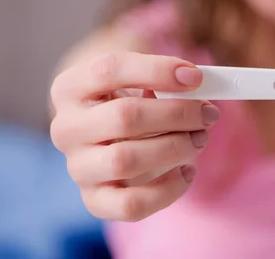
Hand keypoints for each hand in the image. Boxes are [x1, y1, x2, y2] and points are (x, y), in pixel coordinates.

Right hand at [50, 52, 219, 220]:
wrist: (110, 138)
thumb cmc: (132, 101)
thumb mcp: (141, 80)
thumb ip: (166, 78)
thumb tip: (200, 84)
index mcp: (71, 87)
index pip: (108, 70)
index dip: (157, 71)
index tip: (196, 77)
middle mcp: (66, 128)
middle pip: (124, 117)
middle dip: (177, 114)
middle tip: (208, 114)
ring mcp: (78, 167)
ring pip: (126, 160)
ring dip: (176, 148)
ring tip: (199, 138)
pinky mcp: (96, 200)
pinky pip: (131, 205)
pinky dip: (168, 190)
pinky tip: (187, 171)